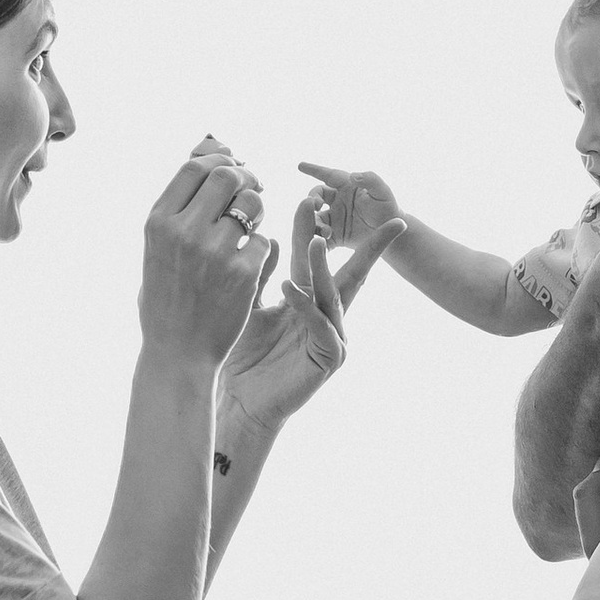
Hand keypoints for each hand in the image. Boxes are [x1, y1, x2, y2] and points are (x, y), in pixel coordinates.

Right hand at [140, 147, 272, 374]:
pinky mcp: (243, 273)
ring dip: (257, 210)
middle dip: (244, 178)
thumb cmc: (166, 299)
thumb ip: (179, 209)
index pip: (194, 167)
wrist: (178, 353)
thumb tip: (209, 156)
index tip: (231, 165)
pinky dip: (262, 248)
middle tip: (252, 189)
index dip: (219, 159)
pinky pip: (264, 240)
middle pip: (227, 176)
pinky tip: (250, 263)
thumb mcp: (157, 249)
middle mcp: (184, 231)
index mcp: (158, 222)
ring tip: (250, 228)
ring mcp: (215, 252)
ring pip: (252, 204)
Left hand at [216, 189, 400, 439]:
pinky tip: (289, 290)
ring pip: (335, 295)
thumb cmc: (238, 354)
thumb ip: (257, 274)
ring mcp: (331, 337)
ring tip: (316, 242)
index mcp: (306, 300)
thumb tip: (270, 238)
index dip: (310, 228)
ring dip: (324, 267)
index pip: (312, 258)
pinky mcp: (330, 359)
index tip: (308, 197)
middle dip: (361, 242)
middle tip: (362, 218)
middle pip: (347, 272)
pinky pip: (322, 327)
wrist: (237, 401)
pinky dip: (307, 308)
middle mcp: (325, 316)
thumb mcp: (244, 304)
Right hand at [295, 160, 405, 246]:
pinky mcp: (335, 235)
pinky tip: (318, 245)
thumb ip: (371, 180)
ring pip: (315, 218)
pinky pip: (321, 236)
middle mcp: (337, 200)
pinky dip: (317, 240)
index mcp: (347, 186)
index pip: (328, 175)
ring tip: (325, 231)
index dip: (314, 170)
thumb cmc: (389, 209)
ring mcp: (335, 218)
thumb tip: (353, 176)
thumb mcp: (383, 192)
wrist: (391, 236)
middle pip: (316, 196)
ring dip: (315, 222)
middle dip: (312, 200)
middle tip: (315, 205)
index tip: (300, 166)